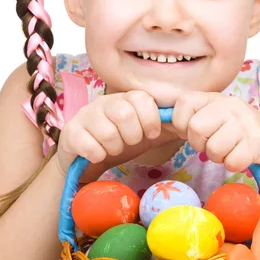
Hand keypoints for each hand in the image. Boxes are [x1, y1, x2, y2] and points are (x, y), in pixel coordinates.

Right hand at [57, 90, 180, 180]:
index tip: (151, 134)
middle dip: (132, 136)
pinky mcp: (70, 133)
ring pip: (107, 131)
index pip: (142, 98)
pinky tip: (96, 155)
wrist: (85, 161)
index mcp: (124, 100)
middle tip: (128, 144)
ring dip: (114, 147)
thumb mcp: (146, 135)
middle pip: (124, 113)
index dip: (150, 119)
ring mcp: (85, 116)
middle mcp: (104, 103)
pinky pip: (88, 145)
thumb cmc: (119, 144)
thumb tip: (189, 126)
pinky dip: (97, 155)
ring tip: (112, 150)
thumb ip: (167, 128)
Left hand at [171, 91, 259, 180]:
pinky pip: (232, 161)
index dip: (181, 123)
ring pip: (213, 149)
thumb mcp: (216, 119)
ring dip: (219, 157)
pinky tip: (244, 157)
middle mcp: (230, 104)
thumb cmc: (240, 135)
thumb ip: (192, 116)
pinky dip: (234, 164)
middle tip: (216, 144)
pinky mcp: (259, 142)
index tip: (192, 132)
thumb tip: (161, 119)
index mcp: (216, 98)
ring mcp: (246, 122)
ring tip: (231, 150)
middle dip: (201, 145)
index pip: (183, 103)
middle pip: (195, 129)